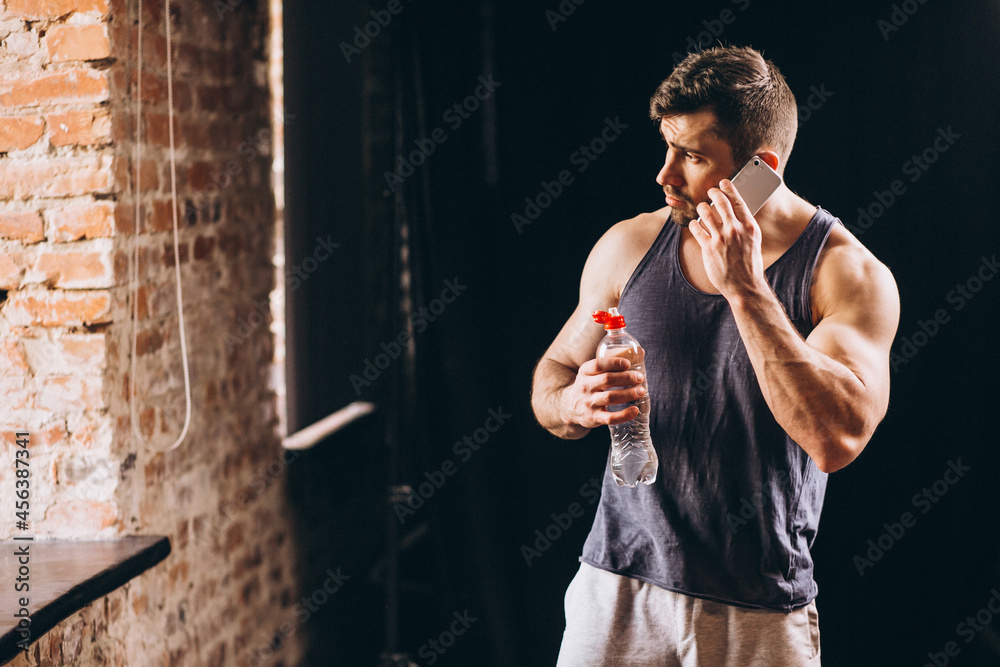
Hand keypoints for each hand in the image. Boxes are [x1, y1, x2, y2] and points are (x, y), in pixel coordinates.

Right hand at [559, 356, 645, 429]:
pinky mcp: (593, 418)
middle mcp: (585, 386)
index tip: (628, 363)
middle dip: (626, 378)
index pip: (598, 365)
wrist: (569, 407)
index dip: (614, 363)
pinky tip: (635, 410)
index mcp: (585, 372)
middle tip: (640, 378)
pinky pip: (609, 418)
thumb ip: (612, 363)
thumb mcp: (592, 372)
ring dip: (628, 394)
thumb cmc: (589, 385)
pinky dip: (624, 415)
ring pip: (610, 397)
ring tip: (641, 391)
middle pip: (607, 380)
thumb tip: (641, 352)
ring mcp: (589, 403)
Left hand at [690, 179, 766, 299]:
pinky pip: (696, 229)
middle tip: (710, 191)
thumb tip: (737, 214)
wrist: (744, 285)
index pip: (738, 201)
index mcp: (749, 227)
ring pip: (705, 212)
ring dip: (701, 207)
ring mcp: (721, 238)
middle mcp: (735, 230)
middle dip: (713, 193)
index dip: (729, 189)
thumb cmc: (749, 265)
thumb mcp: (754, 242)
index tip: (724, 182)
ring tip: (701, 208)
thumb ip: (745, 227)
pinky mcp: (708, 248)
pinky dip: (694, 224)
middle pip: (721, 202)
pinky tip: (694, 224)